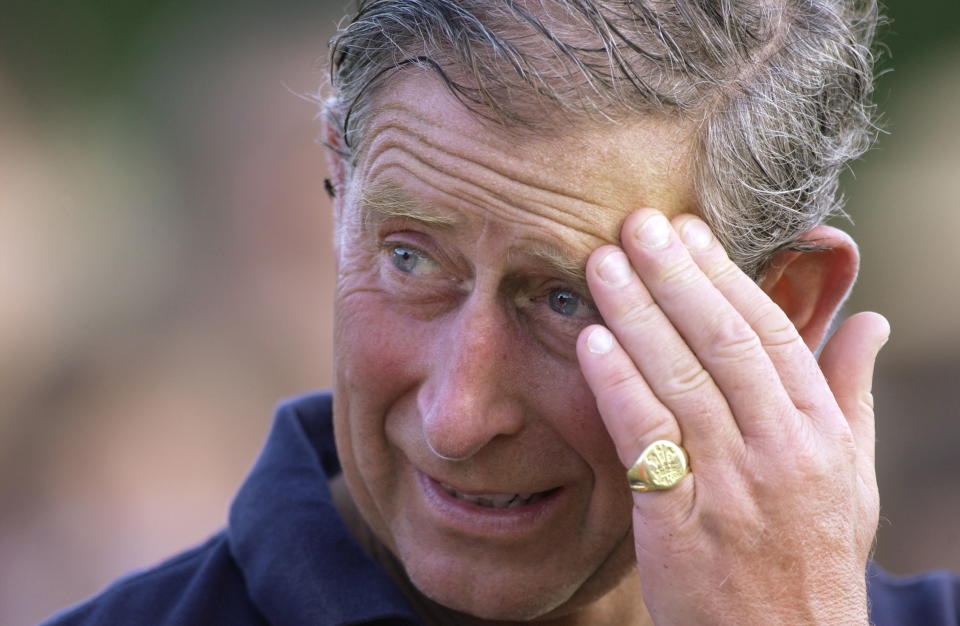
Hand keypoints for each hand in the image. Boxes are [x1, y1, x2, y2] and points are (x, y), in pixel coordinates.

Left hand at [576, 209, 889, 624]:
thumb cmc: (813, 554)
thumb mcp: (851, 475)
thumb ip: (852, 392)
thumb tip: (871, 321)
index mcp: (821, 432)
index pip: (772, 333)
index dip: (726, 275)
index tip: (689, 231)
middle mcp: (780, 450)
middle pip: (722, 342)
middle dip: (675, 275)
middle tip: (637, 223)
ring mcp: (731, 485)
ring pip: (680, 378)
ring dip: (637, 314)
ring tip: (603, 263)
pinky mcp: (680, 522)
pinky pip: (646, 438)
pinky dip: (617, 385)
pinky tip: (591, 341)